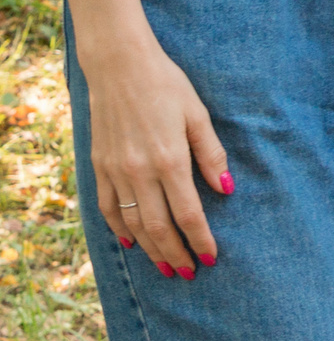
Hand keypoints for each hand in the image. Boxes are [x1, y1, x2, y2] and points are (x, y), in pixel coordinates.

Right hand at [84, 42, 228, 278]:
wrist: (120, 67)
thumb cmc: (167, 86)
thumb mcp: (198, 115)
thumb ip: (212, 155)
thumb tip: (227, 189)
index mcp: (170, 160)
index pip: (189, 214)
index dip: (200, 240)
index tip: (211, 259)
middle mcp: (140, 171)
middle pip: (159, 226)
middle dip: (175, 253)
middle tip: (188, 273)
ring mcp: (115, 171)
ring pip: (133, 222)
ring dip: (150, 248)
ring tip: (164, 266)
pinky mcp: (99, 166)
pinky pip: (108, 206)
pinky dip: (119, 227)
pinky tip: (131, 241)